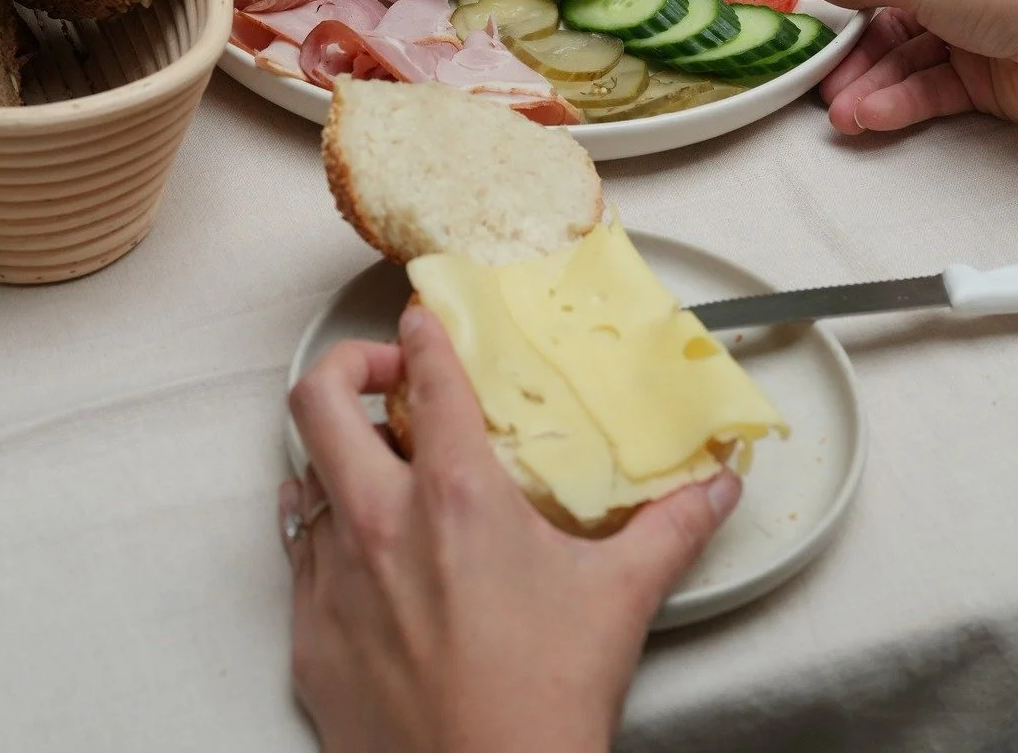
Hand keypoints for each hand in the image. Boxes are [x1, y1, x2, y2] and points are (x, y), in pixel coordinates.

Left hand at [282, 306, 739, 752]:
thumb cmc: (547, 699)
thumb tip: (719, 484)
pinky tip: (358, 548)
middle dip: (347, 366)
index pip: (426, 374)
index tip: (425, 317)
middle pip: (317, 397)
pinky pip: (297, 556)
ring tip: (377, 465)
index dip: (423, 330)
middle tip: (386, 380)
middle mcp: (379, 522)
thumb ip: (672, 527)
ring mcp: (333, 579)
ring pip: (302, 475)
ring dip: (336, 456)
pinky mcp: (308, 636)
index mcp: (455, 496)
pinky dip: (323, 534)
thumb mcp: (621, 598)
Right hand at [812, 0, 1017, 133]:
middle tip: (822, 72)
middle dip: (855, 45)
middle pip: (890, 10)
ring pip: (907, 56)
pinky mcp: (984, 75)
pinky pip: (930, 87)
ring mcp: (972, 27)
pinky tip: (873, 114)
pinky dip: (900, 100)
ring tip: (843, 110)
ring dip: (872, 82)